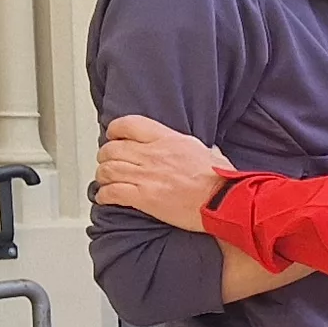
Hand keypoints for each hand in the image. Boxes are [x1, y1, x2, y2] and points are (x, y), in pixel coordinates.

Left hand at [95, 115, 227, 230]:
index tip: (113, 136)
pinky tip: (104, 198)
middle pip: (113, 149)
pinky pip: (113, 192)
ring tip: (104, 180)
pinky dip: (104, 195)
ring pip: (108, 170)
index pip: (129, 125)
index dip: (115, 130)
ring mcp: (147, 176)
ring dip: (102, 175)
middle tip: (106, 162)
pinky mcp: (145, 198)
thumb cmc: (221, 179)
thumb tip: (190, 148)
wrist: (224, 201)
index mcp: (168, 139)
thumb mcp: (206, 150)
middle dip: (105, 156)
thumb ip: (188, 147)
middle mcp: (153, 154)